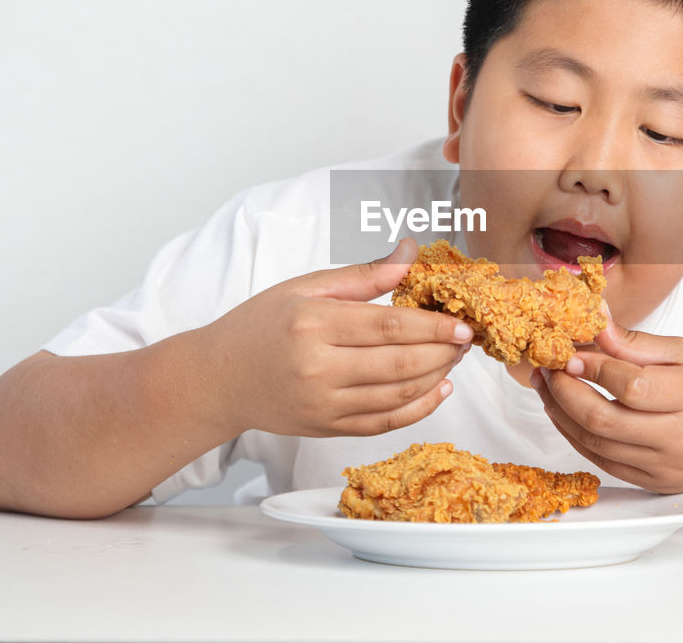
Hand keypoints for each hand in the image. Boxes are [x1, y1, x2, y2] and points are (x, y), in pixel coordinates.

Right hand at [195, 237, 473, 437]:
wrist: (217, 379)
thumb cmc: (259, 325)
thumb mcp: (303, 288)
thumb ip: (362, 275)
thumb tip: (410, 254)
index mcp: (313, 324)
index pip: (388, 326)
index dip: (432, 327)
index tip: (461, 324)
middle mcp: (318, 369)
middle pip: (400, 365)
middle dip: (442, 352)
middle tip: (464, 339)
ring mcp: (323, 404)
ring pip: (398, 397)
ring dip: (436, 378)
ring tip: (454, 358)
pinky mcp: (327, 428)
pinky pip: (384, 423)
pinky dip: (418, 409)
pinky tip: (438, 389)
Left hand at [530, 309, 682, 494]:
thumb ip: (640, 344)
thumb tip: (596, 322)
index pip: (630, 385)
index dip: (592, 367)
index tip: (570, 350)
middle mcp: (679, 438)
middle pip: (603, 420)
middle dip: (564, 392)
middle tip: (547, 368)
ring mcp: (666, 467)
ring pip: (596, 445)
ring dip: (562, 415)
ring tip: (549, 387)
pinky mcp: (655, 484)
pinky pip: (604, 463)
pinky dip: (578, 437)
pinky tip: (567, 414)